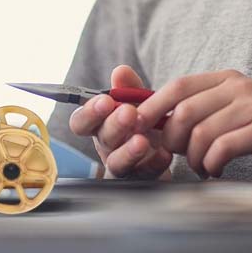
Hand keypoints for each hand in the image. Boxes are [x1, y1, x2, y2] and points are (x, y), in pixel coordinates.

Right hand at [69, 64, 172, 179]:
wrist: (170, 150)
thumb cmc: (146, 123)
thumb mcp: (139, 103)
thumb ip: (129, 88)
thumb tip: (121, 71)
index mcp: (100, 125)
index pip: (81, 121)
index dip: (89, 112)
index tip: (105, 100)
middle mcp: (107, 146)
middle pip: (102, 138)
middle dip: (114, 124)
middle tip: (129, 113)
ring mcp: (123, 167)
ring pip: (117, 162)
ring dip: (128, 150)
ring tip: (142, 140)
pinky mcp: (142, 181)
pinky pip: (145, 176)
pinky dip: (155, 164)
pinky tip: (165, 153)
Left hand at [136, 70, 251, 178]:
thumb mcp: (240, 109)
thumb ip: (206, 111)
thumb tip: (161, 122)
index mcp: (226, 79)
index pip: (177, 86)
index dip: (151, 106)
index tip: (137, 126)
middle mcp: (237, 86)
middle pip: (183, 110)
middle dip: (171, 139)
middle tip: (176, 157)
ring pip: (201, 131)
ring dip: (193, 157)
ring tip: (202, 168)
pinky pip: (224, 147)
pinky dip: (212, 164)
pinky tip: (217, 171)